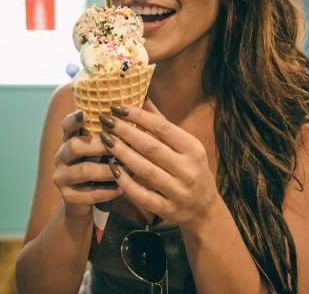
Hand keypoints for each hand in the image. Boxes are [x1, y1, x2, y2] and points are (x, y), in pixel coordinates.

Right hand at [53, 109, 122, 218]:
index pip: (67, 126)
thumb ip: (109, 132)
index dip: (74, 119)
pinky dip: (109, 190)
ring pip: (84, 170)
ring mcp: (62, 177)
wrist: (83, 203)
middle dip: (98, 145)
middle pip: (74, 146)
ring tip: (123, 169)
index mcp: (68, 141)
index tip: (84, 113)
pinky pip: (90, 193)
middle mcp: (61, 157)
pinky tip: (121, 188)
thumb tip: (136, 106)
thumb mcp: (100, 150)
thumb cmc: (98, 168)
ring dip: (107, 170)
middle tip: (118, 144)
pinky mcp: (68, 197)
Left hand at [99, 101, 219, 230]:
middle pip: (151, 147)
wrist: (204, 209)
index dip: (138, 116)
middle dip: (125, 132)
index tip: (117, 107)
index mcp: (193, 148)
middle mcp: (188, 169)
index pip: (163, 128)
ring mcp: (178, 191)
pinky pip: (143, 196)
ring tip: (105, 140)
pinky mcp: (168, 210)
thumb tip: (143, 99)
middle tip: (105, 120)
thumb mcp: (186, 146)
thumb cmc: (191, 170)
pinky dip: (126, 182)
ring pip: (145, 170)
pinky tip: (112, 169)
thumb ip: (164, 125)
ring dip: (122, 154)